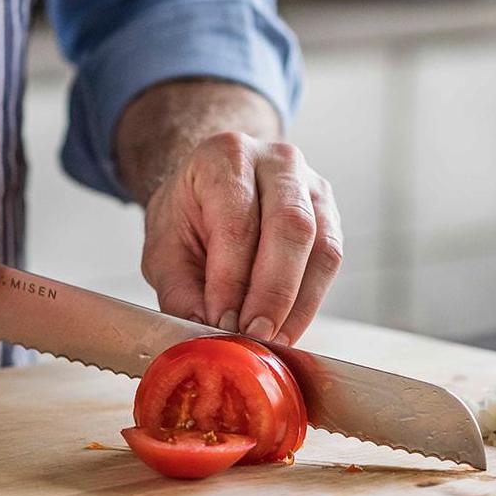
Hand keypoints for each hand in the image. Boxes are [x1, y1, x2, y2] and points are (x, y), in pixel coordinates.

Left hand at [141, 131, 341, 345]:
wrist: (207, 188)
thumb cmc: (186, 214)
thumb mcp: (164, 248)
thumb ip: (179, 289)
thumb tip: (205, 332)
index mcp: (225, 156)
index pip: (237, 221)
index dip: (231, 279)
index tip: (222, 323)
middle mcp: (276, 161)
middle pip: (290, 227)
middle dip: (273, 292)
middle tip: (254, 335)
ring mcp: (311, 184)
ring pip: (321, 246)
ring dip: (297, 302)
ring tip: (271, 339)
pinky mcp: (329, 213)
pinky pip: (331, 261)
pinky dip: (309, 301)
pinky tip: (287, 327)